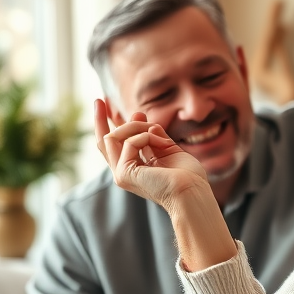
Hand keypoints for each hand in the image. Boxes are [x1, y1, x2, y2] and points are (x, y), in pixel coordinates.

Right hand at [93, 99, 208, 210]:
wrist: (192, 192)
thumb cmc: (187, 176)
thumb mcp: (168, 148)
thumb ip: (153, 135)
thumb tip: (139, 117)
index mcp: (135, 167)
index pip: (115, 144)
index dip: (108, 124)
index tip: (106, 103)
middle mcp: (124, 171)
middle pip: (103, 142)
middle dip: (101, 119)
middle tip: (101, 100)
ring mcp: (121, 174)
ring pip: (113, 137)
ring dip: (136, 127)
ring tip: (155, 130)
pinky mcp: (124, 173)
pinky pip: (129, 143)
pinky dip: (146, 137)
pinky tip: (161, 144)